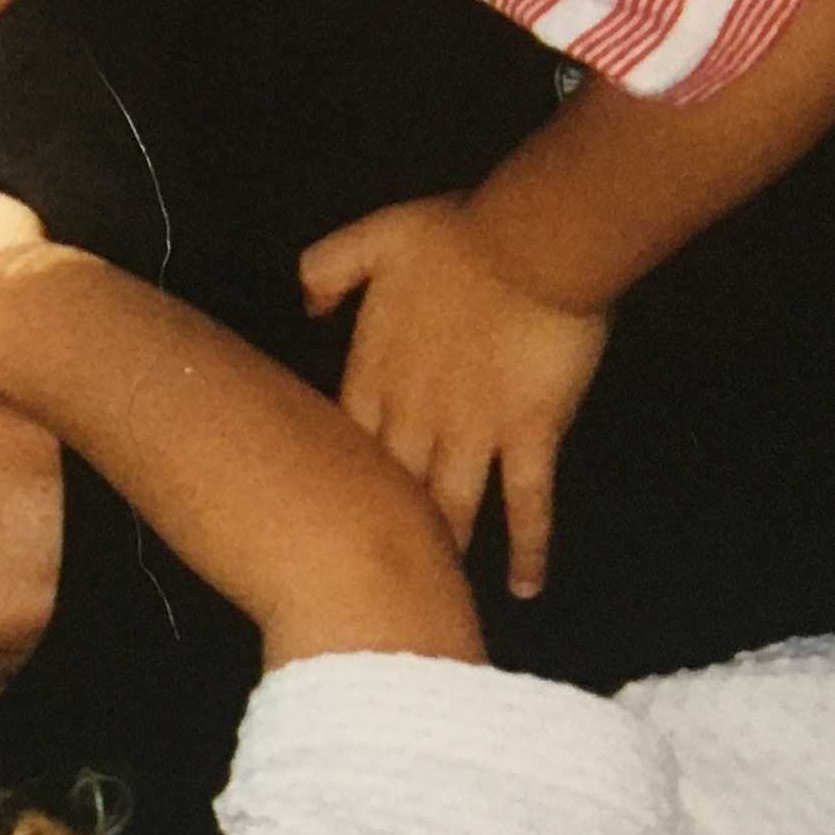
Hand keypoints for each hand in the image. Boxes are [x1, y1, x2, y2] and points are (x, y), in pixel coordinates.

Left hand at [301, 196, 608, 598]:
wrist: (529, 241)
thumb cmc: (455, 235)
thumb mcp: (371, 239)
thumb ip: (327, 269)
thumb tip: (305, 301)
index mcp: (372, 377)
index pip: (336, 445)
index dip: (328, 482)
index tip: (319, 516)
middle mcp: (413, 418)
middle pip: (384, 492)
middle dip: (374, 534)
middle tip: (366, 580)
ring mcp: (472, 434)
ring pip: (448, 510)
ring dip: (440, 553)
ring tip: (430, 599)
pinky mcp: (530, 436)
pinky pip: (529, 503)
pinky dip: (527, 549)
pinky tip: (521, 590)